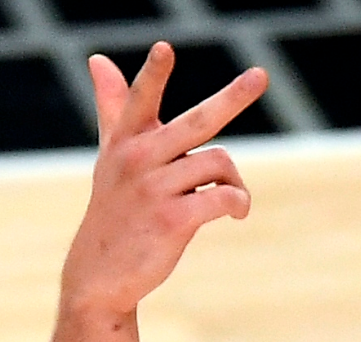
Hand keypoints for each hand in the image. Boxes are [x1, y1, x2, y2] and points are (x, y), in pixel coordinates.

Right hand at [60, 42, 268, 319]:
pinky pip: (224, 196)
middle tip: (261, 75)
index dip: (153, 74)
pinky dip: (238, 202)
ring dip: (235, 181)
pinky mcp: (173, 220)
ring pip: (220, 163)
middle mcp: (138, 159)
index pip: (140, 100)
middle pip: (197, 121)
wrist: (101, 274)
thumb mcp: (111, 155)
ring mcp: (154, 189)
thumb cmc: (115, 208)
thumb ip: (112, 107)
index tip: (165, 48)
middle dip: (232, 97)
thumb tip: (98, 59)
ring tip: (231, 197)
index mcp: (126, 140)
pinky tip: (235, 212)